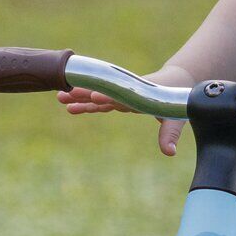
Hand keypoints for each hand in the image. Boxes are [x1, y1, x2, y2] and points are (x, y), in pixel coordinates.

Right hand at [58, 64, 194, 156]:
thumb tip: (169, 152)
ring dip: (79, 97)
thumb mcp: (176, 117)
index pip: (122, 95)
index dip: (109, 97)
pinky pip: (99, 103)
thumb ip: (170, 133)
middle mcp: (126, 92)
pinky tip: (70, 108)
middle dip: (84, 94)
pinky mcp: (118, 100)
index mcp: (139, 94)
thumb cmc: (176, 100)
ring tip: (60, 97)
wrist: (175, 82)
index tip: (95, 97)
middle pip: (103, 93)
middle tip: (65, 94)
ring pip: (96, 96)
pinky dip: (86, 105)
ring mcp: (120, 95)